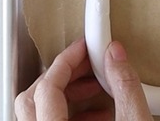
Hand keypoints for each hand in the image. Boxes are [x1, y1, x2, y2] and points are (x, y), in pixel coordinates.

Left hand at [15, 37, 152, 120]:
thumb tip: (115, 55)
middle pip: (34, 96)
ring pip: (37, 110)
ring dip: (65, 93)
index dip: (66, 60)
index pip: (47, 87)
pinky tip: (98, 113)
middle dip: (64, 73)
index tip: (85, 46)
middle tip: (89, 60)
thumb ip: (125, 86)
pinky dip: (68, 112)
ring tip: (96, 85)